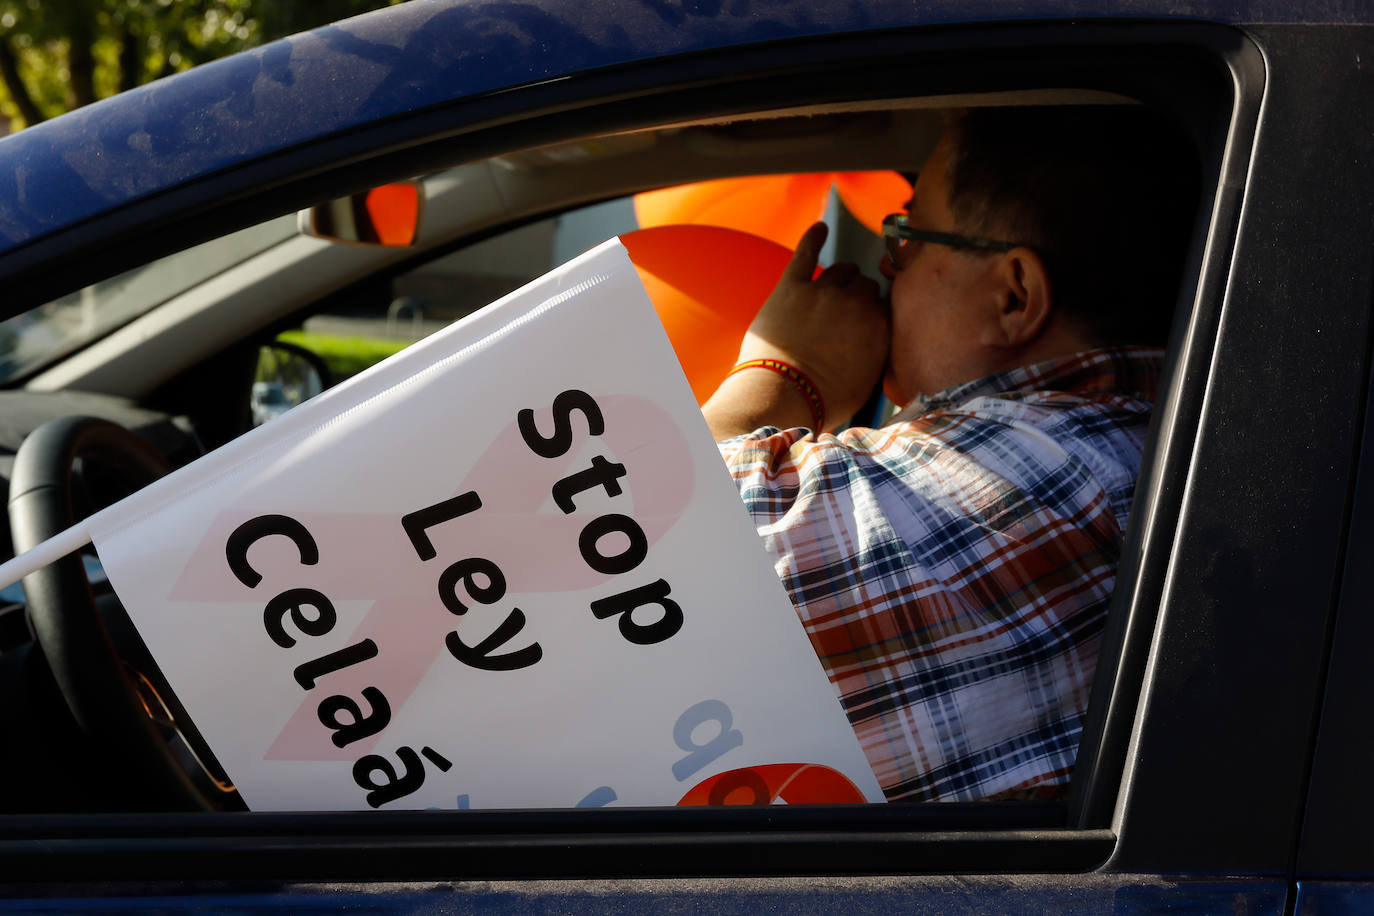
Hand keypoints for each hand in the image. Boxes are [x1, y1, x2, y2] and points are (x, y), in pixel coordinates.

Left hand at [703, 223, 888, 437]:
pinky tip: (819, 229)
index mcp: (879, 326)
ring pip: (841, 270)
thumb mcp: (867, 383)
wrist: (782, 397)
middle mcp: (857, 303)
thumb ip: (877, 354)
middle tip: (846, 309)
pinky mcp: (792, 286)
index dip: (873, 313)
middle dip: (858, 295)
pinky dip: (813, 238)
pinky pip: (807, 252)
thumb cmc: (823, 400)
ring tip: (836, 281)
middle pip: (864, 285)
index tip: (866, 320)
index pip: (885, 306)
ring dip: (840, 275)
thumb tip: (876, 344)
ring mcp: (824, 291)